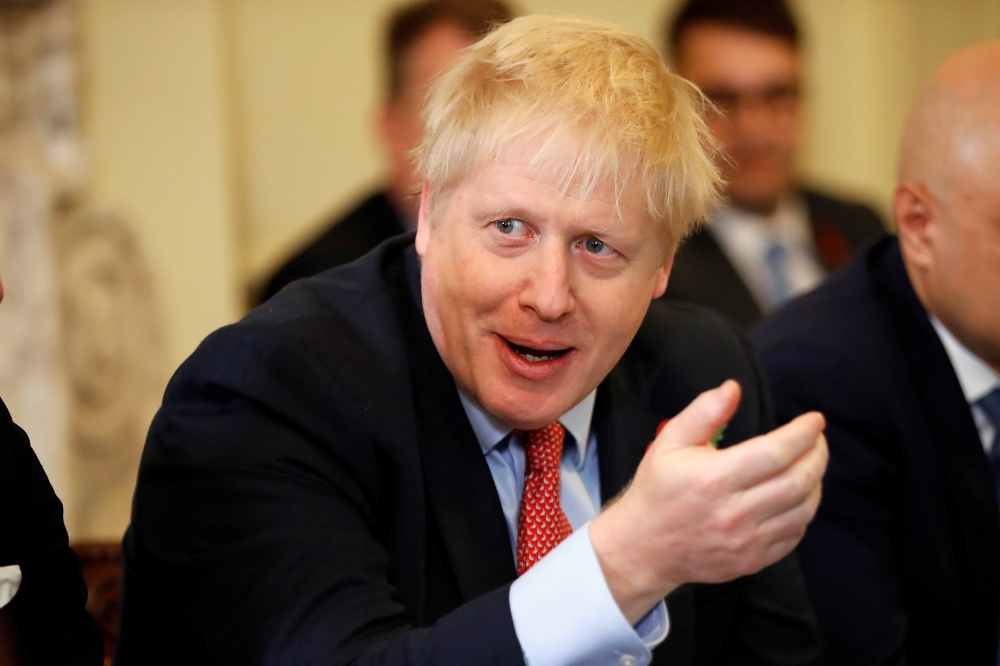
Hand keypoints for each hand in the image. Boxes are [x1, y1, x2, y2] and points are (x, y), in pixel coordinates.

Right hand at [589, 380, 827, 623]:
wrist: (644, 547)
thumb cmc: (657, 488)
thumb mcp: (670, 441)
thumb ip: (703, 412)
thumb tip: (734, 388)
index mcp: (714, 478)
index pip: (776, 452)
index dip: (803, 433)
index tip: (815, 420)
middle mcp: (734, 512)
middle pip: (798, 481)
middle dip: (818, 454)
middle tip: (818, 439)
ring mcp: (746, 541)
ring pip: (803, 510)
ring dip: (816, 483)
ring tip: (811, 464)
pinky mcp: (752, 561)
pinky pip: (794, 536)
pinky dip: (803, 512)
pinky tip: (797, 496)